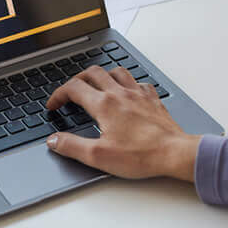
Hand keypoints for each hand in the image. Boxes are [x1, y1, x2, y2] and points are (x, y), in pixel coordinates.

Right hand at [44, 66, 201, 181]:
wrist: (174, 153)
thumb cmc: (141, 155)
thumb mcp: (98, 156)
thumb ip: (71, 146)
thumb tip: (54, 140)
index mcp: (104, 104)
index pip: (74, 88)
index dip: (58, 95)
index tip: (54, 105)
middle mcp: (120, 94)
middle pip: (93, 73)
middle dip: (77, 79)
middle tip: (71, 91)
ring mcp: (138, 94)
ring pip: (116, 72)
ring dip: (102, 75)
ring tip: (96, 84)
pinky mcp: (153, 100)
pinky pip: (138, 82)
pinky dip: (128, 84)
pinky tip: (127, 92)